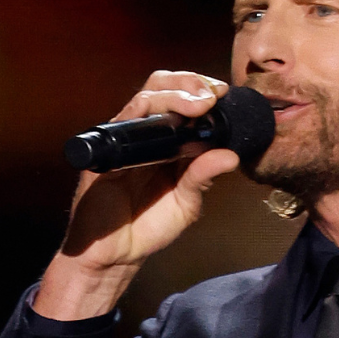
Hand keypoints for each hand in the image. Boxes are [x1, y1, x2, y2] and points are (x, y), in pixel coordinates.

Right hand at [33, 71, 240, 319]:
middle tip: (213, 94)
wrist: (114, 254)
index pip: (181, 98)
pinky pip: (124, 124)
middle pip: (161, 86)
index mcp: (166, 142)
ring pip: (145, 98)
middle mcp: (144, 135)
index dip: (201, 89)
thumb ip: (204, 177)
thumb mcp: (186, 203)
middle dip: (189, 83)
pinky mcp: (107, 153)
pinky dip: (147, 115)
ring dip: (175, 95)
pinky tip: (168, 123)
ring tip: (200, 104)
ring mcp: (124, 140)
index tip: (224, 94)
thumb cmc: (147, 226)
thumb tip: (231, 155)